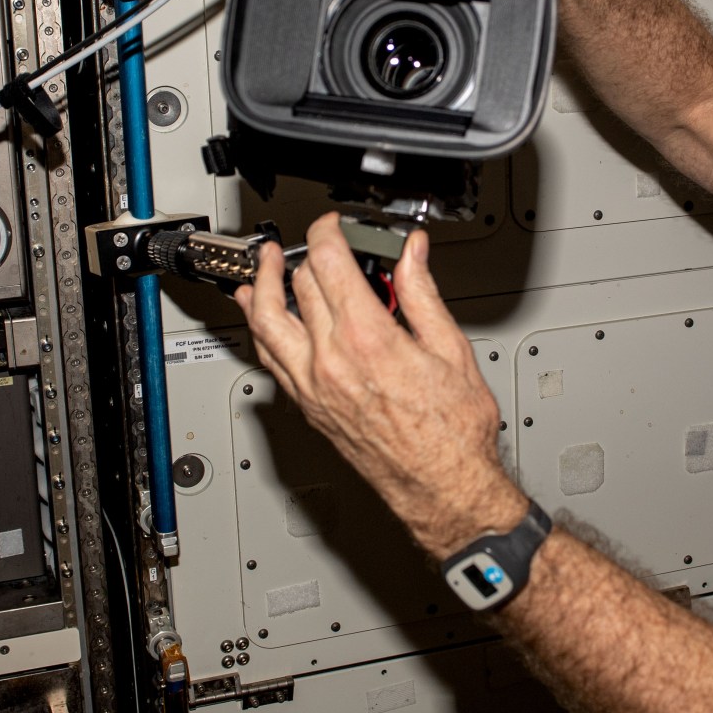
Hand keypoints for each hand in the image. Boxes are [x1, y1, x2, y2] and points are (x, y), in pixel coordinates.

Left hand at [233, 213, 525, 559]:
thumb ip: (423, 293)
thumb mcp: (451, 349)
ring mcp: (313, 385)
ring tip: (262, 265)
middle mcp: (331, 360)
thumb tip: (414, 254)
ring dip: (261, 286)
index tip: (333, 225)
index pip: (328, 263)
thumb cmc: (453, 433)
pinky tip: (259, 315)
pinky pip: (270, 359)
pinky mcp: (308, 407)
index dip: (326, 232)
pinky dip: (260, 329)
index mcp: (367, 338)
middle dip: (305, 253)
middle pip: (299, 285)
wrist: (443, 487)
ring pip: (266, 322)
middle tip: (317, 241)